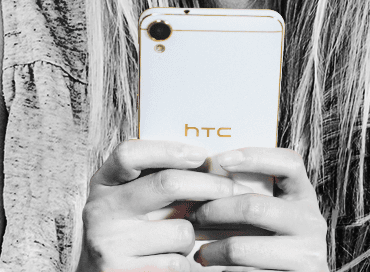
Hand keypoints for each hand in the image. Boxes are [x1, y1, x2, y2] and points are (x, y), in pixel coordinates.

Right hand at [76, 139, 251, 271]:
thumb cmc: (129, 231)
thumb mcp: (129, 199)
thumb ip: (154, 178)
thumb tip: (208, 161)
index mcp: (103, 183)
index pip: (130, 154)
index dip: (168, 150)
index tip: (200, 154)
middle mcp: (100, 210)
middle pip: (166, 184)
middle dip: (206, 184)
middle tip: (229, 188)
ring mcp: (110, 245)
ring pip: (180, 230)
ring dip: (193, 235)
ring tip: (180, 240)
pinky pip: (178, 264)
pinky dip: (186, 264)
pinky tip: (174, 261)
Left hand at [192, 147, 328, 271]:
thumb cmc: (278, 244)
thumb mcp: (277, 214)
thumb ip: (256, 194)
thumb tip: (209, 172)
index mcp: (304, 196)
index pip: (289, 163)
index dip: (256, 156)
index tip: (221, 159)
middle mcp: (311, 222)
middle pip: (253, 206)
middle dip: (215, 210)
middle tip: (193, 216)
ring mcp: (307, 255)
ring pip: (242, 249)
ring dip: (213, 250)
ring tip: (200, 253)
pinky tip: (215, 270)